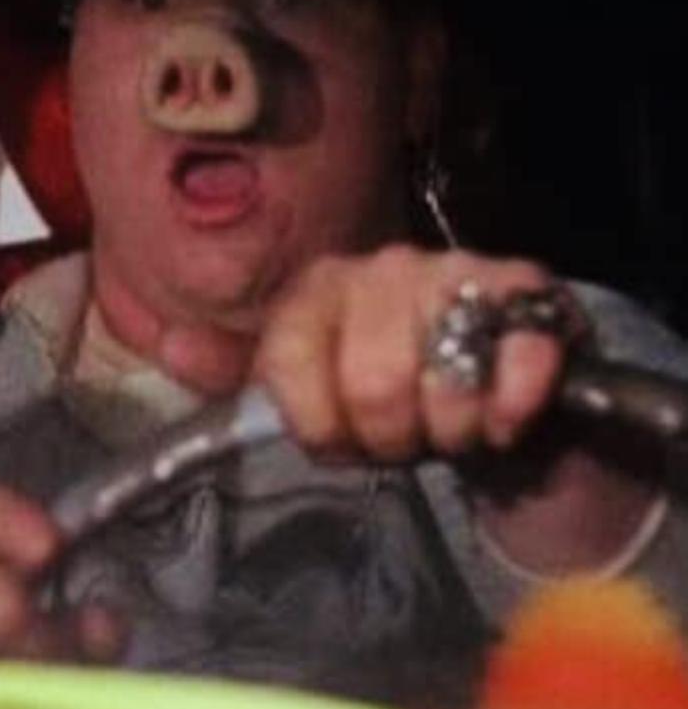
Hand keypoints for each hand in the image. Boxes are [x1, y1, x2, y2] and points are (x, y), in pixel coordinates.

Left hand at [254, 246, 572, 461]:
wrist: (497, 397)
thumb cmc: (395, 397)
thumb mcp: (311, 392)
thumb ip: (242, 379)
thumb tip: (180, 353)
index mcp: (318, 288)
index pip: (290, 365)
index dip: (323, 429)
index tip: (346, 442)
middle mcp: (384, 267)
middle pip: (374, 387)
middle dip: (394, 440)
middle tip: (412, 440)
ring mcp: (459, 271)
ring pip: (446, 382)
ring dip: (455, 432)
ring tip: (458, 428)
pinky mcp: (529, 292)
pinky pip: (522, 361)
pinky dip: (511, 410)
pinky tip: (505, 423)